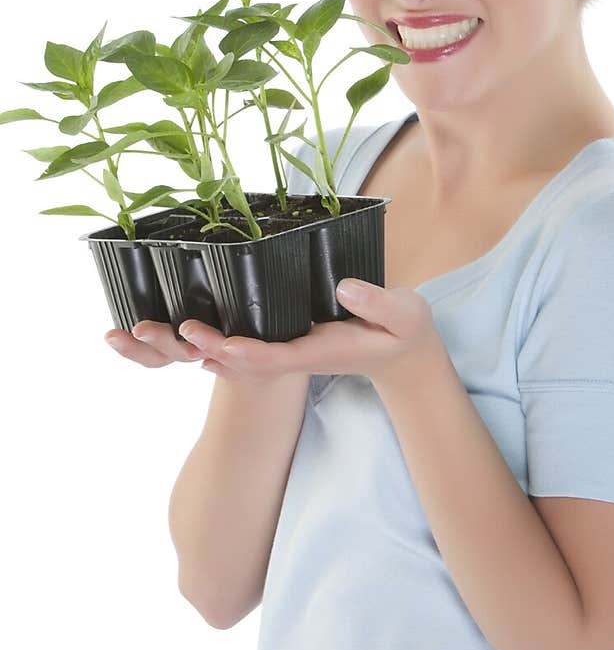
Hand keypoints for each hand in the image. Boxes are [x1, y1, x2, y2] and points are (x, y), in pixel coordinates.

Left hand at [106, 280, 442, 384]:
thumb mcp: (404, 313)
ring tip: (172, 333)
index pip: (274, 358)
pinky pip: (246, 351)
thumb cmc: (405, 331)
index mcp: (319, 352)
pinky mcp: (289, 343)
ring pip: (240, 361)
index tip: (217, 343)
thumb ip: (377, 302)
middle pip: (245, 363)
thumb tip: (342, 286)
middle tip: (179, 330)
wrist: (404, 353)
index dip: (243, 352)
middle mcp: (297, 356)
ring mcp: (291, 352)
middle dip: (212, 349)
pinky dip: (219, 345)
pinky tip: (195, 335)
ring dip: (206, 350)